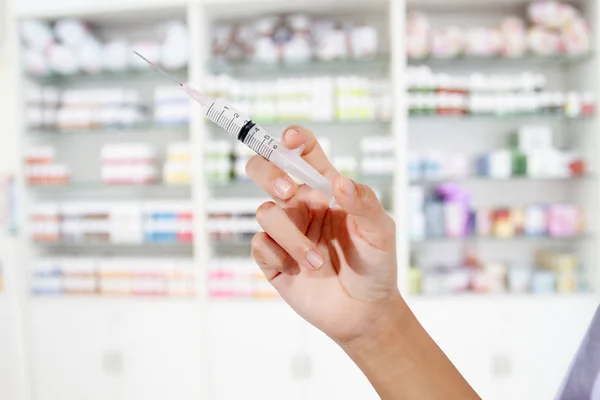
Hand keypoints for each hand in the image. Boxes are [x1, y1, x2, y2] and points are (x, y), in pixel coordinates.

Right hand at [247, 126, 403, 344]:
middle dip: (268, 173)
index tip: (290, 140)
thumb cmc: (376, 264)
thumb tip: (339, 183)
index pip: (303, 153)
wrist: (365, 312)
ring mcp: (284, 231)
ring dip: (291, 238)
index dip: (293, 139)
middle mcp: (300, 204)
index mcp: (324, 189)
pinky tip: (298, 272)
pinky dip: (279, 256)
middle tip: (286, 192)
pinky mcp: (272, 258)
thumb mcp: (380, 232)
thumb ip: (364, 203)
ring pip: (265, 213)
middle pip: (265, 170)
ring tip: (317, 262)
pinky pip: (259, 245)